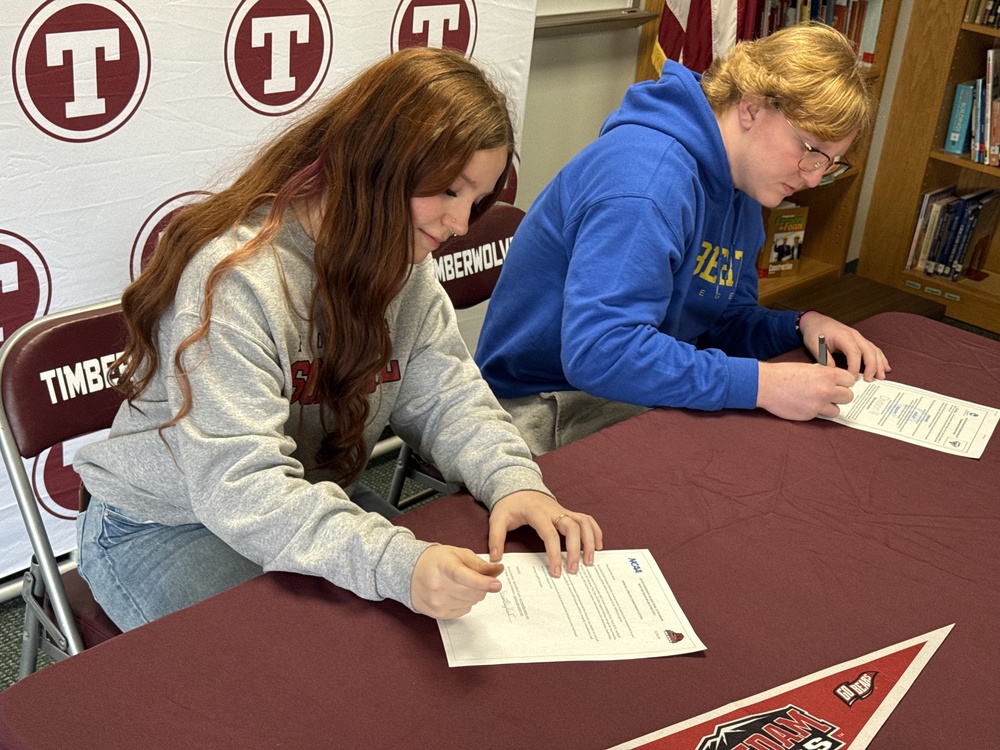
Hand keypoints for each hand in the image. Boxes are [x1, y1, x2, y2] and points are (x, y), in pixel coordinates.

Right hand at [411, 545, 503, 618]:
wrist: (410, 572)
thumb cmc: (437, 560)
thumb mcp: (459, 554)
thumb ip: (480, 564)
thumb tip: (499, 570)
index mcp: (444, 566)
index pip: (465, 576)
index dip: (482, 582)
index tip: (496, 585)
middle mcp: (438, 585)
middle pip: (472, 593)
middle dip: (482, 587)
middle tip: (476, 578)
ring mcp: (436, 601)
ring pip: (471, 603)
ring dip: (473, 595)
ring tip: (460, 584)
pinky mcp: (437, 614)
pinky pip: (464, 611)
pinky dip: (465, 602)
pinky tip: (454, 593)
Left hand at [487, 490, 602, 577]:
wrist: (518, 488)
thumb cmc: (509, 505)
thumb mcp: (497, 519)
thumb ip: (496, 538)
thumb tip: (496, 558)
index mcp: (537, 513)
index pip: (550, 534)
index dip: (554, 553)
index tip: (556, 571)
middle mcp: (554, 511)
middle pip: (572, 527)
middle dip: (575, 549)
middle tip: (574, 570)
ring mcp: (563, 511)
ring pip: (583, 522)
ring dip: (590, 541)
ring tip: (589, 561)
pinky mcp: (567, 513)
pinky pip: (586, 520)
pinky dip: (595, 531)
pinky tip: (597, 546)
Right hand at [757, 361, 855, 419]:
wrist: (766, 385)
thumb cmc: (783, 373)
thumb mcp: (807, 367)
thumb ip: (822, 374)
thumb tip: (832, 379)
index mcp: (827, 375)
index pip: (850, 380)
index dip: (843, 382)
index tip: (838, 383)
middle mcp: (826, 390)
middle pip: (848, 397)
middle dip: (840, 395)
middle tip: (831, 393)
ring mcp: (818, 404)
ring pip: (837, 410)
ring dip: (830, 406)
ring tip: (818, 401)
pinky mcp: (810, 415)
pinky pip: (820, 415)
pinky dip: (815, 411)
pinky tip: (804, 404)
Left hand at [798, 312, 890, 380]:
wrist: (814, 321)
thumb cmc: (814, 331)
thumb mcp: (815, 345)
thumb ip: (824, 359)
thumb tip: (833, 373)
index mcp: (843, 336)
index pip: (854, 353)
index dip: (854, 367)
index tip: (851, 379)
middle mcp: (854, 335)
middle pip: (869, 351)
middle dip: (871, 367)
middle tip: (869, 380)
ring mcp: (858, 337)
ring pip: (874, 350)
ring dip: (879, 363)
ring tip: (881, 376)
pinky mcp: (859, 340)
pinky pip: (873, 348)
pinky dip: (880, 358)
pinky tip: (885, 366)